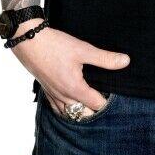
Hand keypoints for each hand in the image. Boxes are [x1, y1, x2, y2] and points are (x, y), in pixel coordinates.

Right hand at [10, 19, 129, 118]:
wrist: (29, 41)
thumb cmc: (56, 45)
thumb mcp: (83, 49)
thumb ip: (104, 58)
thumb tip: (125, 61)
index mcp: (75, 89)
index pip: (96, 105)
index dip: (107, 101)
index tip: (114, 93)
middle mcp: (63, 97)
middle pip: (83, 114)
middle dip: (94, 110)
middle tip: (104, 97)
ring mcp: (53, 95)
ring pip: (69, 114)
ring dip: (80, 111)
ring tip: (90, 102)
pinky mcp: (45, 90)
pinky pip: (57, 108)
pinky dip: (66, 109)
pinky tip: (71, 102)